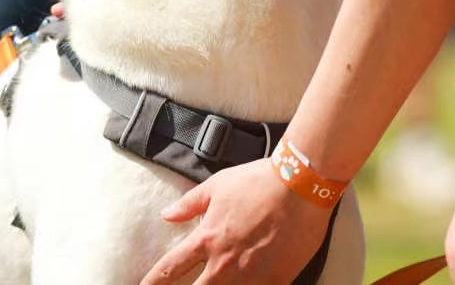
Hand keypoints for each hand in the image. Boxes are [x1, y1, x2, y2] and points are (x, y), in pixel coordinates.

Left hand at [140, 159, 332, 284]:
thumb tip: (166, 215)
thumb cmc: (258, 181)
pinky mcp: (276, 281)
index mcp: (207, 238)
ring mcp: (250, 276)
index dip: (153, 282)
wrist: (301, 184)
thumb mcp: (217, 185)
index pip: (170, 268)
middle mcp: (224, 263)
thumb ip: (189, 203)